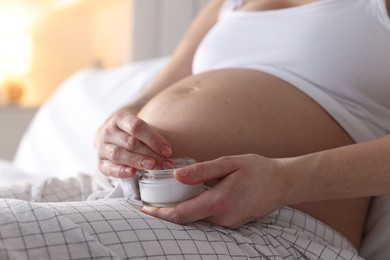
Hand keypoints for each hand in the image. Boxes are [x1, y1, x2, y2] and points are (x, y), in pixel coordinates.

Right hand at [95, 111, 173, 177]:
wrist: (112, 136)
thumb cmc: (132, 132)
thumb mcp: (140, 127)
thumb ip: (152, 136)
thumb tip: (168, 152)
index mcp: (119, 119)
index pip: (137, 127)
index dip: (154, 139)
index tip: (168, 151)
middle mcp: (108, 132)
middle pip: (130, 142)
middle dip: (150, 154)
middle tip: (165, 163)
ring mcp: (102, 147)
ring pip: (118, 154)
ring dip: (137, 161)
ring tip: (152, 166)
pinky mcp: (100, 162)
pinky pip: (108, 168)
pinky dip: (120, 171)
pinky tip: (132, 173)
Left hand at [142, 154, 289, 227]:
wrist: (283, 183)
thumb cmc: (257, 170)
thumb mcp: (229, 163)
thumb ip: (202, 171)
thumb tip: (177, 175)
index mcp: (219, 202)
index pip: (182, 214)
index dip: (161, 214)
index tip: (145, 209)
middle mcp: (222, 218)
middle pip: (186, 219)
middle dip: (167, 212)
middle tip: (153, 199)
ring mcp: (228, 223)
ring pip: (197, 219)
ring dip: (182, 210)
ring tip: (170, 195)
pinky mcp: (232, 223)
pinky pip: (208, 218)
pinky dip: (195, 210)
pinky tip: (193, 196)